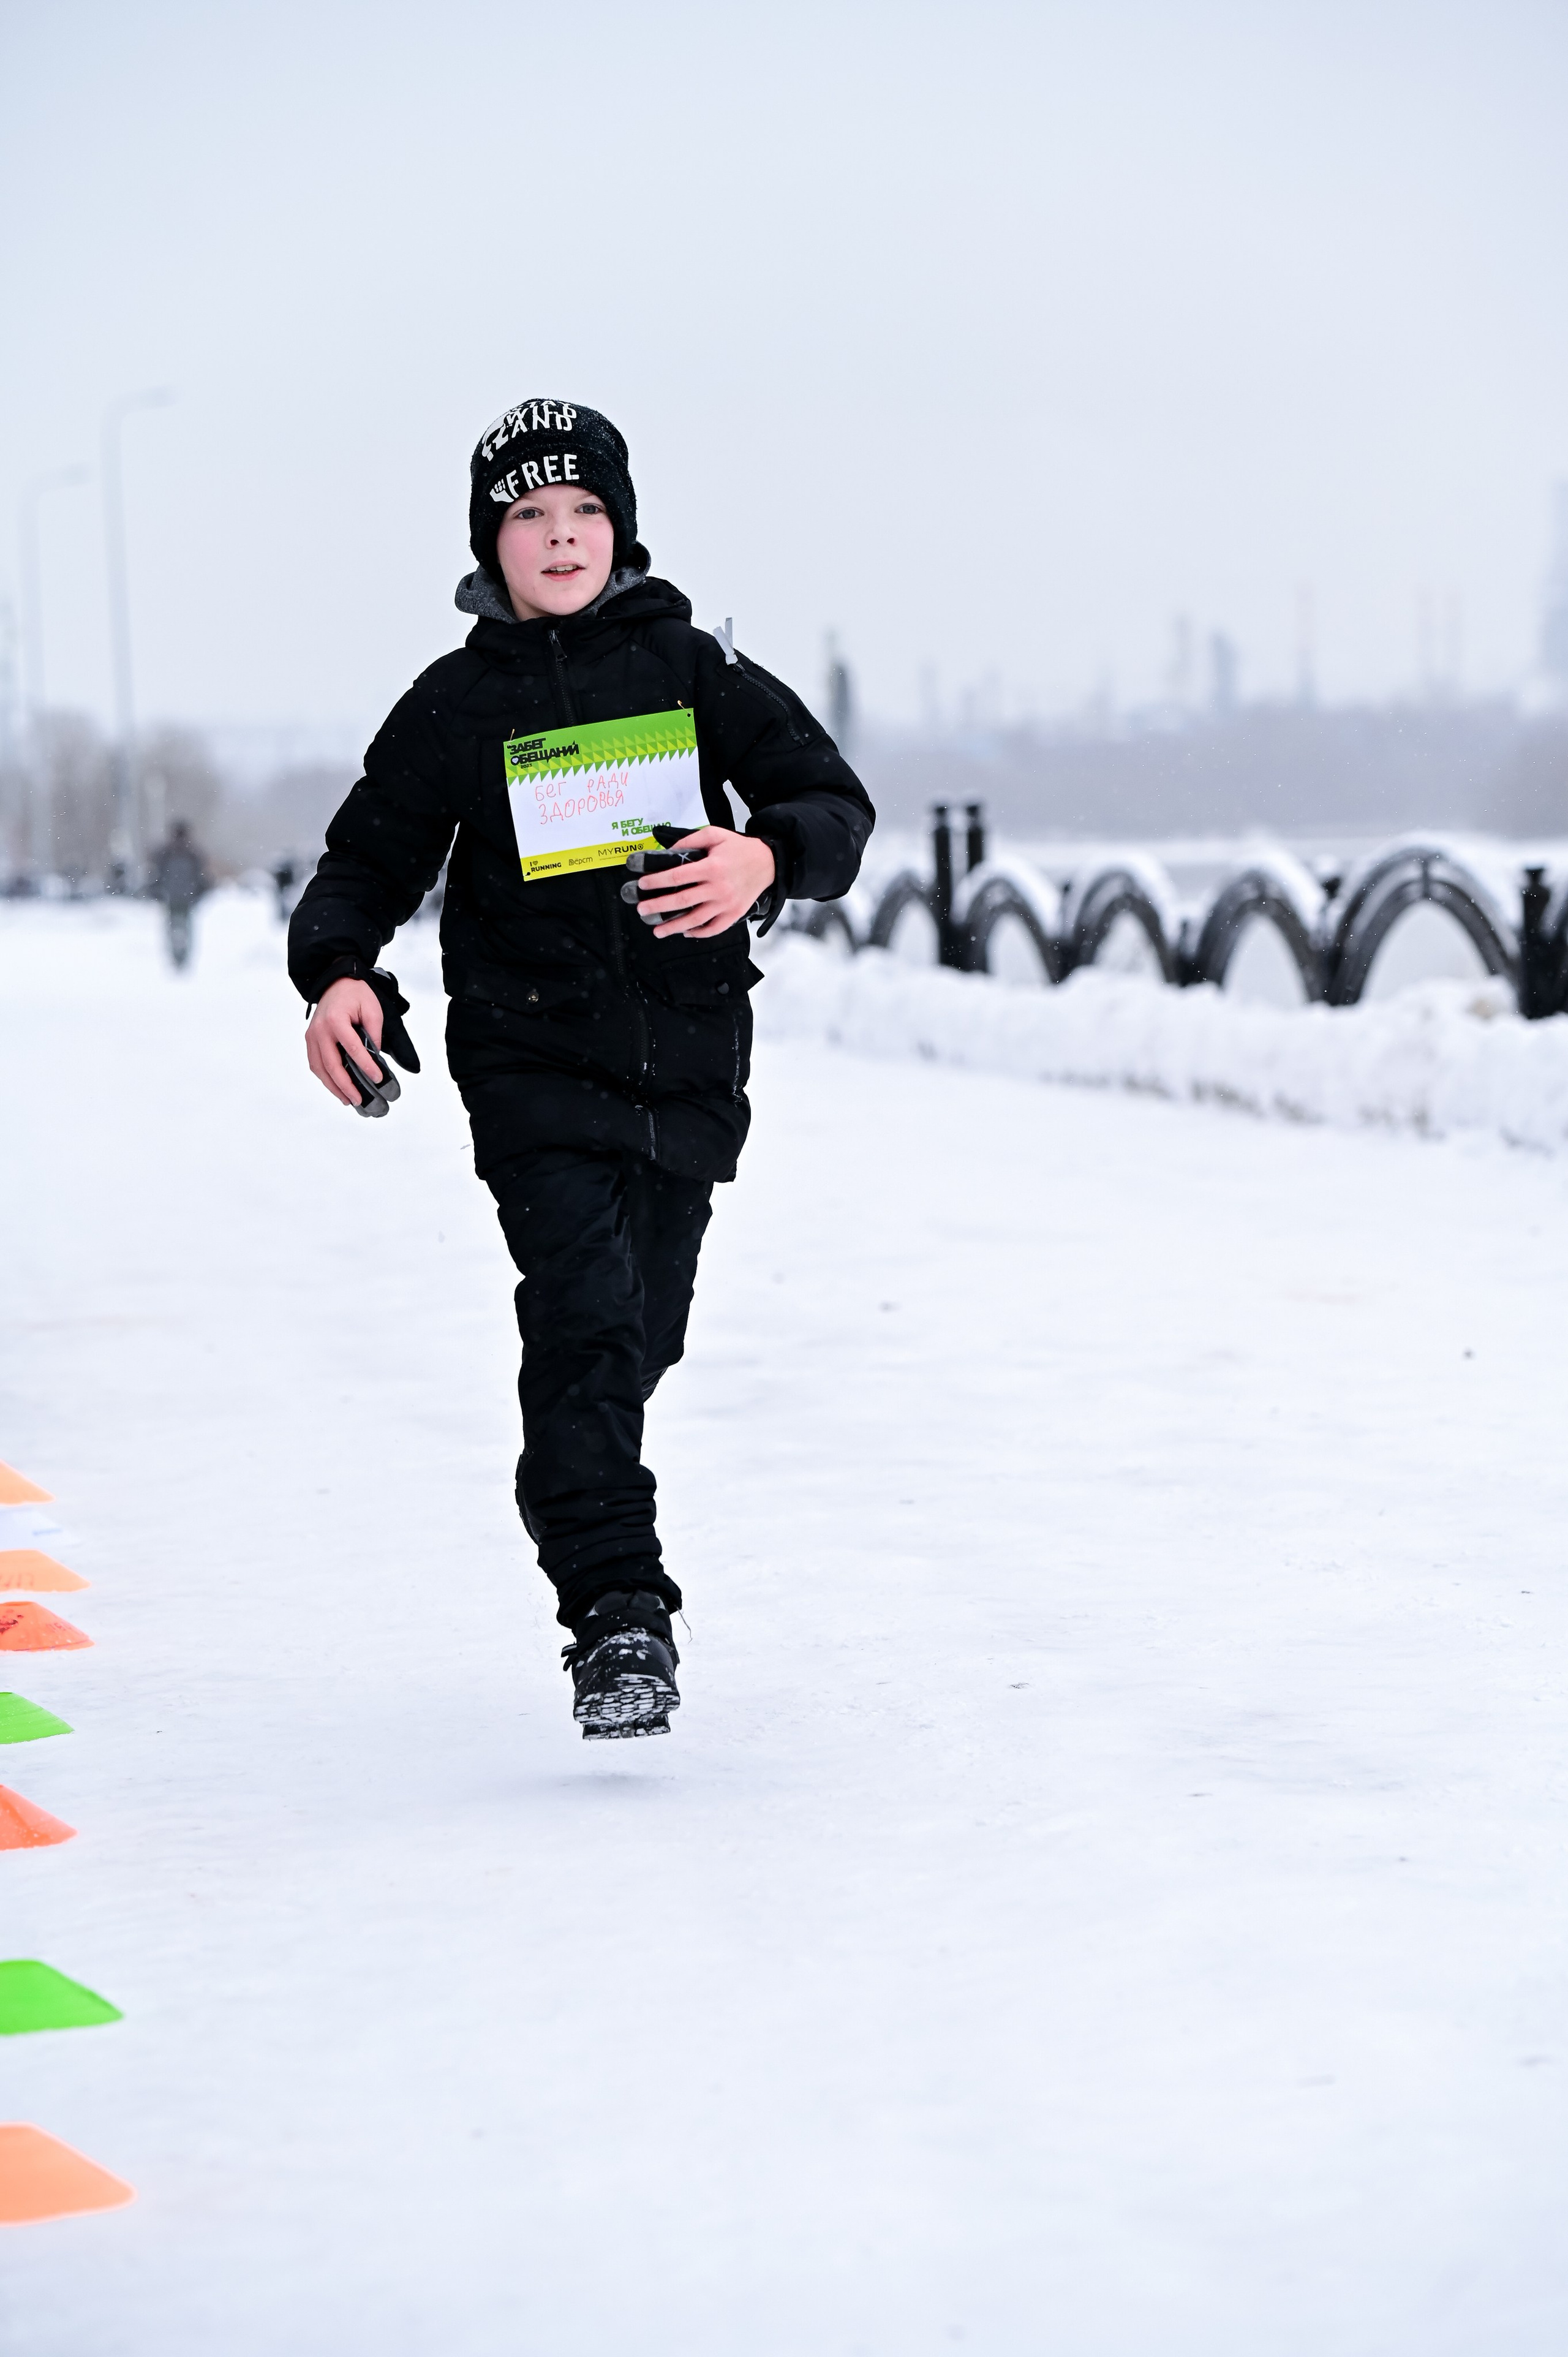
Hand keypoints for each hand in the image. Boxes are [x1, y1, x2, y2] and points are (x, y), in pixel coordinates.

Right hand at [306, 977, 383, 1106]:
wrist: (336, 982)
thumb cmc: (355, 994)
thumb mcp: (372, 1009)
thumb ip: (374, 1033)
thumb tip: (375, 1058)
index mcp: (336, 1019)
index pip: (352, 1049)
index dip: (365, 1066)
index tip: (377, 1078)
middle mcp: (320, 1030)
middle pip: (331, 1064)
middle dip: (346, 1085)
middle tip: (359, 1099)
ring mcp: (312, 1036)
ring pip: (320, 1068)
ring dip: (333, 1087)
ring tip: (348, 1100)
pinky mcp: (310, 1040)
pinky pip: (315, 1063)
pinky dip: (325, 1078)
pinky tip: (336, 1088)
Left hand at [636, 828, 775, 939]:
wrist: (768, 862)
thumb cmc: (739, 849)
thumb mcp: (715, 834)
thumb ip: (690, 840)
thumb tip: (669, 851)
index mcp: (712, 867)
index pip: (677, 876)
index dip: (657, 881)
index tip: (643, 884)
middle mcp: (718, 888)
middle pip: (682, 901)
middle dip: (658, 907)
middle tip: (641, 910)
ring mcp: (726, 904)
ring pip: (695, 920)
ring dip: (674, 927)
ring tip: (657, 931)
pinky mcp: (734, 914)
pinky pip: (714, 929)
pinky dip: (698, 933)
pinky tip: (685, 932)